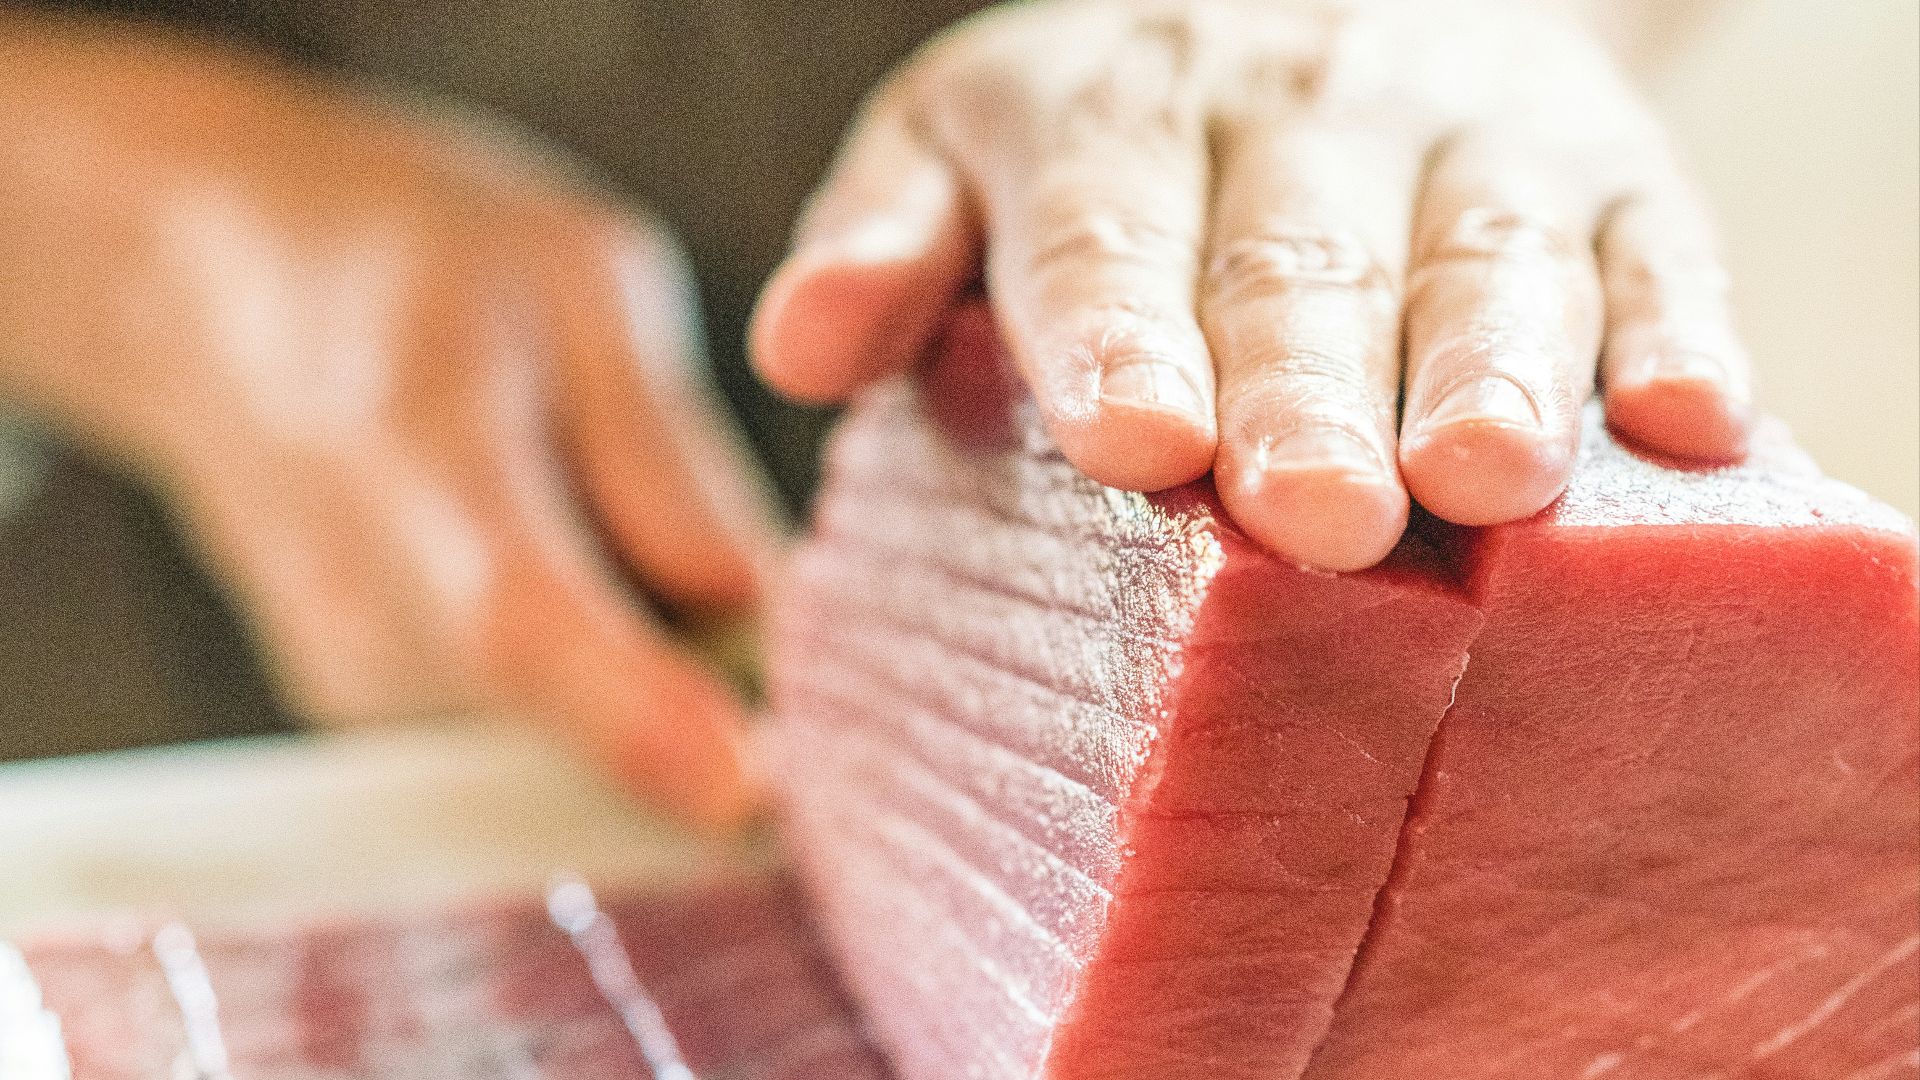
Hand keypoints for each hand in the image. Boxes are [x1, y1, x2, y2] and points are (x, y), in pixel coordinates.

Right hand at [0, 22, 779, 826]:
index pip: (514, 621)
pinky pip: (535, 738)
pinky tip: (574, 555)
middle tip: (773, 606)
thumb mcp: (581, 280)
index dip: (632, 712)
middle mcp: (358, 603)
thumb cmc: (415, 258)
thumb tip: (761, 609)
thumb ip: (667, 453)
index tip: (742, 788)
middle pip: (561, 727)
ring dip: (657, 680)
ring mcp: (352, 678)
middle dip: (708, 706)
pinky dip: (602, 681)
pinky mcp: (372, 715)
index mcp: (413, 450)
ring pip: (568, 744)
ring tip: (619, 515)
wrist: (209, 290)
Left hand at [752, 0, 1751, 570]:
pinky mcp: (1606, 166)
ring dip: (1493, 365)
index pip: (1103, 232)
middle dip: (1306, 388)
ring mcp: (1462, 132)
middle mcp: (1288, 113)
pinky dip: (1673, 328)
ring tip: (1489, 475)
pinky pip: (1652, 243)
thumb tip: (799, 347)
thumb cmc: (1120, 127)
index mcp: (1108, 117)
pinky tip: (1688, 420)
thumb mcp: (965, 145)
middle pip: (1295, 264)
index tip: (1134, 438)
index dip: (1118, 333)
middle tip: (1317, 512)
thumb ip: (887, 237)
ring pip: (1480, 253)